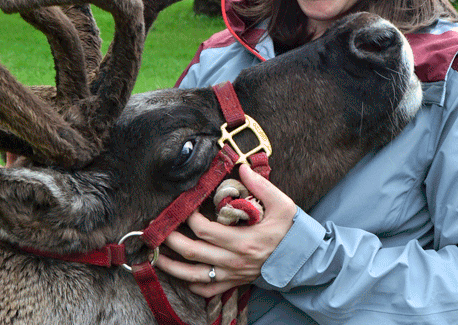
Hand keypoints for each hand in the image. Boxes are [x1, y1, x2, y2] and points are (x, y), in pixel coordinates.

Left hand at [156, 163, 296, 297]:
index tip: (183, 206)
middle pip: (192, 252)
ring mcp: (232, 274)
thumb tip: (241, 167)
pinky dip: (189, 283)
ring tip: (154, 254)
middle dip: (170, 239)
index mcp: (243, 241)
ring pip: (192, 274)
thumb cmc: (291, 231)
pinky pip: (205, 289)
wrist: (303, 260)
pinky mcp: (233, 283)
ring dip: (170, 265)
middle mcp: (233, 261)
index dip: (189, 217)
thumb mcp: (282, 205)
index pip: (205, 230)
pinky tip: (178, 274)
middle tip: (157, 228)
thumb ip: (260, 186)